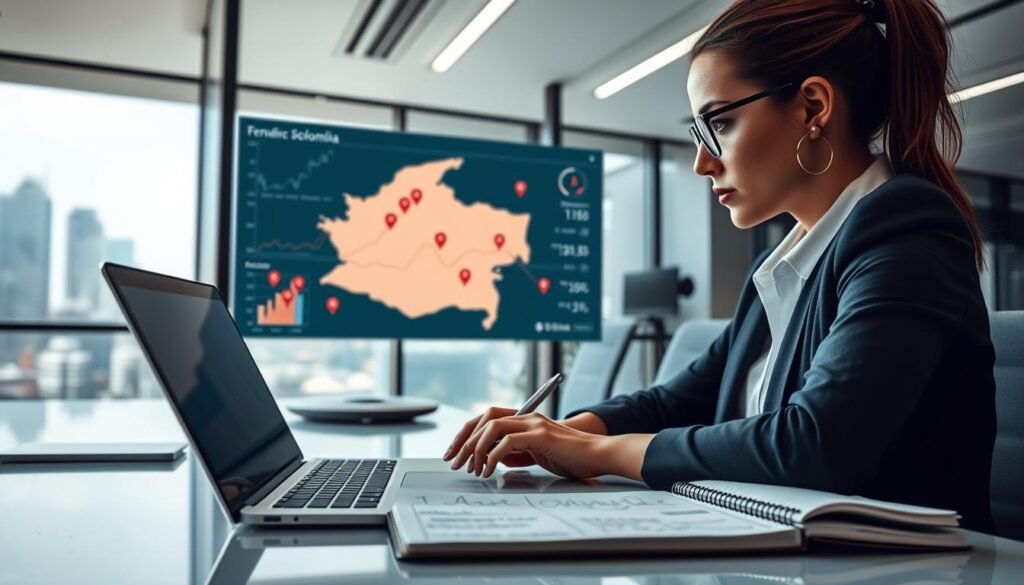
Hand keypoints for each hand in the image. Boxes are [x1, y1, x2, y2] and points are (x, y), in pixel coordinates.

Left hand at [443, 408, 610, 479]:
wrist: (599, 454)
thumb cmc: (572, 457)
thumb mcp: (538, 454)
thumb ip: (517, 453)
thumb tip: (495, 458)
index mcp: (525, 419)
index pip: (486, 418)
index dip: (467, 433)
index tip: (454, 452)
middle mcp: (527, 417)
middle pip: (484, 418)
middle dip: (464, 440)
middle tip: (455, 462)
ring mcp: (534, 424)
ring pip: (493, 426)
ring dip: (477, 448)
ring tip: (474, 468)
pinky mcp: (541, 435)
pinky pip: (508, 440)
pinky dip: (494, 455)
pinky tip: (491, 469)